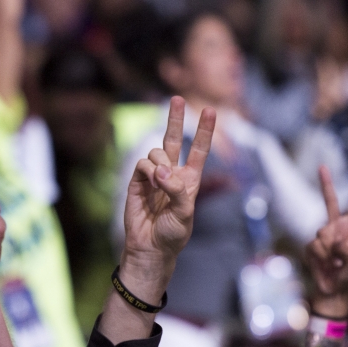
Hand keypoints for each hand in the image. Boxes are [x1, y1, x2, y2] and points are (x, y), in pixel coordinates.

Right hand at [122, 96, 215, 267]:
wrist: (150, 247)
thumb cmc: (173, 234)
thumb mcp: (185, 213)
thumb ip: (177, 189)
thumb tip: (161, 171)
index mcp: (190, 180)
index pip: (199, 150)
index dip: (204, 131)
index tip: (210, 111)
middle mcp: (172, 174)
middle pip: (174, 140)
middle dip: (175, 119)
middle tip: (176, 99)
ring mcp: (153, 176)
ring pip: (156, 152)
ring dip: (159, 163)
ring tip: (160, 183)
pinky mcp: (137, 181)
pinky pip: (142, 164)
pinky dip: (148, 170)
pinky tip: (151, 183)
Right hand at [306, 166, 347, 317]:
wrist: (332, 294)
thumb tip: (334, 241)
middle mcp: (337, 229)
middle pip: (330, 203)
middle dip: (325, 185)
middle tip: (321, 166)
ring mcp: (323, 237)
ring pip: (323, 232)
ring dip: (330, 249)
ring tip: (334, 263)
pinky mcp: (311, 246)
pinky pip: (315, 245)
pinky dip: (321, 257)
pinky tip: (325, 266)